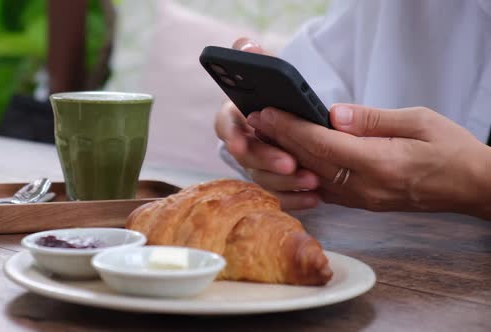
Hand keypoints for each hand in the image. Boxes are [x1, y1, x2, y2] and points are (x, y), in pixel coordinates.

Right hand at [215, 38, 319, 209]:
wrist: (301, 119)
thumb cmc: (283, 95)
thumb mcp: (272, 74)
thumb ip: (258, 60)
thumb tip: (244, 44)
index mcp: (237, 117)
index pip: (226, 126)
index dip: (231, 135)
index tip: (238, 144)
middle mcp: (242, 144)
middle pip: (246, 157)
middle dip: (267, 161)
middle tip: (290, 163)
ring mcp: (257, 167)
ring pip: (263, 179)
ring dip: (285, 182)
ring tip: (312, 182)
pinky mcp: (275, 183)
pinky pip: (280, 196)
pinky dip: (296, 198)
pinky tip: (315, 197)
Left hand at [247, 104, 490, 216]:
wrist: (471, 185)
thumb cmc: (451, 150)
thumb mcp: (418, 121)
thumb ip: (371, 120)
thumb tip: (333, 114)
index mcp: (378, 164)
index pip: (321, 144)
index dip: (290, 128)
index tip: (268, 112)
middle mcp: (364, 187)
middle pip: (309, 161)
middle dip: (278, 140)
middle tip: (254, 121)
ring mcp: (361, 199)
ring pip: (311, 178)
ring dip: (284, 157)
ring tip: (263, 137)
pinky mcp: (361, 202)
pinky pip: (322, 189)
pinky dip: (301, 174)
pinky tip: (286, 162)